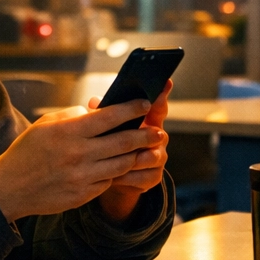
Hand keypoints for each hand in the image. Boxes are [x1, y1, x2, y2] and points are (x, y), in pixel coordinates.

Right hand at [0, 97, 164, 221]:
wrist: (9, 189)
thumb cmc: (27, 151)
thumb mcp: (46, 125)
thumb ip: (74, 116)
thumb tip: (99, 111)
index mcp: (68, 132)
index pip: (109, 116)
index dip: (131, 109)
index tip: (146, 104)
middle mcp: (78, 154)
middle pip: (123, 142)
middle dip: (145, 135)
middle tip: (159, 132)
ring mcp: (81, 177)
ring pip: (122, 165)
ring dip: (138, 156)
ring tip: (148, 150)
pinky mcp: (83, 195)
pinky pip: (108, 182)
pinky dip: (116, 173)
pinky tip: (121, 166)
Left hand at [95, 80, 170, 221]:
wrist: (112, 175)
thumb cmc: (111, 143)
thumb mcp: (109, 127)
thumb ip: (105, 113)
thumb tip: (94, 102)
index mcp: (149, 121)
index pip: (157, 106)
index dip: (162, 95)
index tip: (165, 82)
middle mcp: (158, 138)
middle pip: (158, 134)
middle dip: (144, 137)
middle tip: (131, 138)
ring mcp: (158, 158)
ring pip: (151, 157)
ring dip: (133, 159)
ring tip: (115, 161)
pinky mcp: (153, 177)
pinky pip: (144, 177)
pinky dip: (128, 177)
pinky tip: (113, 177)